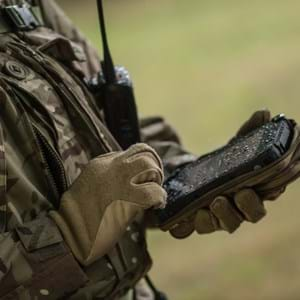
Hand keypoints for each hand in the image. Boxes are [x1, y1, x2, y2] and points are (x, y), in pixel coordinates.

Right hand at [50, 143, 166, 264]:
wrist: (68, 235)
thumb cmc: (77, 215)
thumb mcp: (88, 185)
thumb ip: (106, 177)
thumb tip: (127, 180)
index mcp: (100, 163)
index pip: (129, 153)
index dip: (140, 165)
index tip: (142, 178)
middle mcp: (111, 167)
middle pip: (143, 151)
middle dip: (154, 164)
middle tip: (154, 181)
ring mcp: (119, 181)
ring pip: (150, 165)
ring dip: (157, 178)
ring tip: (155, 192)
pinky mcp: (127, 200)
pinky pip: (154, 191)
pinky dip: (160, 197)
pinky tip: (157, 205)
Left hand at [170, 110, 299, 237]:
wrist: (189, 177)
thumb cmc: (218, 164)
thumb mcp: (232, 147)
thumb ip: (248, 132)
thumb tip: (264, 112)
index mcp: (253, 188)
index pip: (271, 192)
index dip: (275, 189)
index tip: (273, 183)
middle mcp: (239, 206)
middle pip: (253, 213)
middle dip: (249, 205)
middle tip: (241, 193)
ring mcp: (218, 215)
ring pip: (228, 224)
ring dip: (225, 214)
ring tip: (216, 201)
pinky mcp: (197, 220)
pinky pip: (199, 227)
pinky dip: (198, 222)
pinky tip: (194, 214)